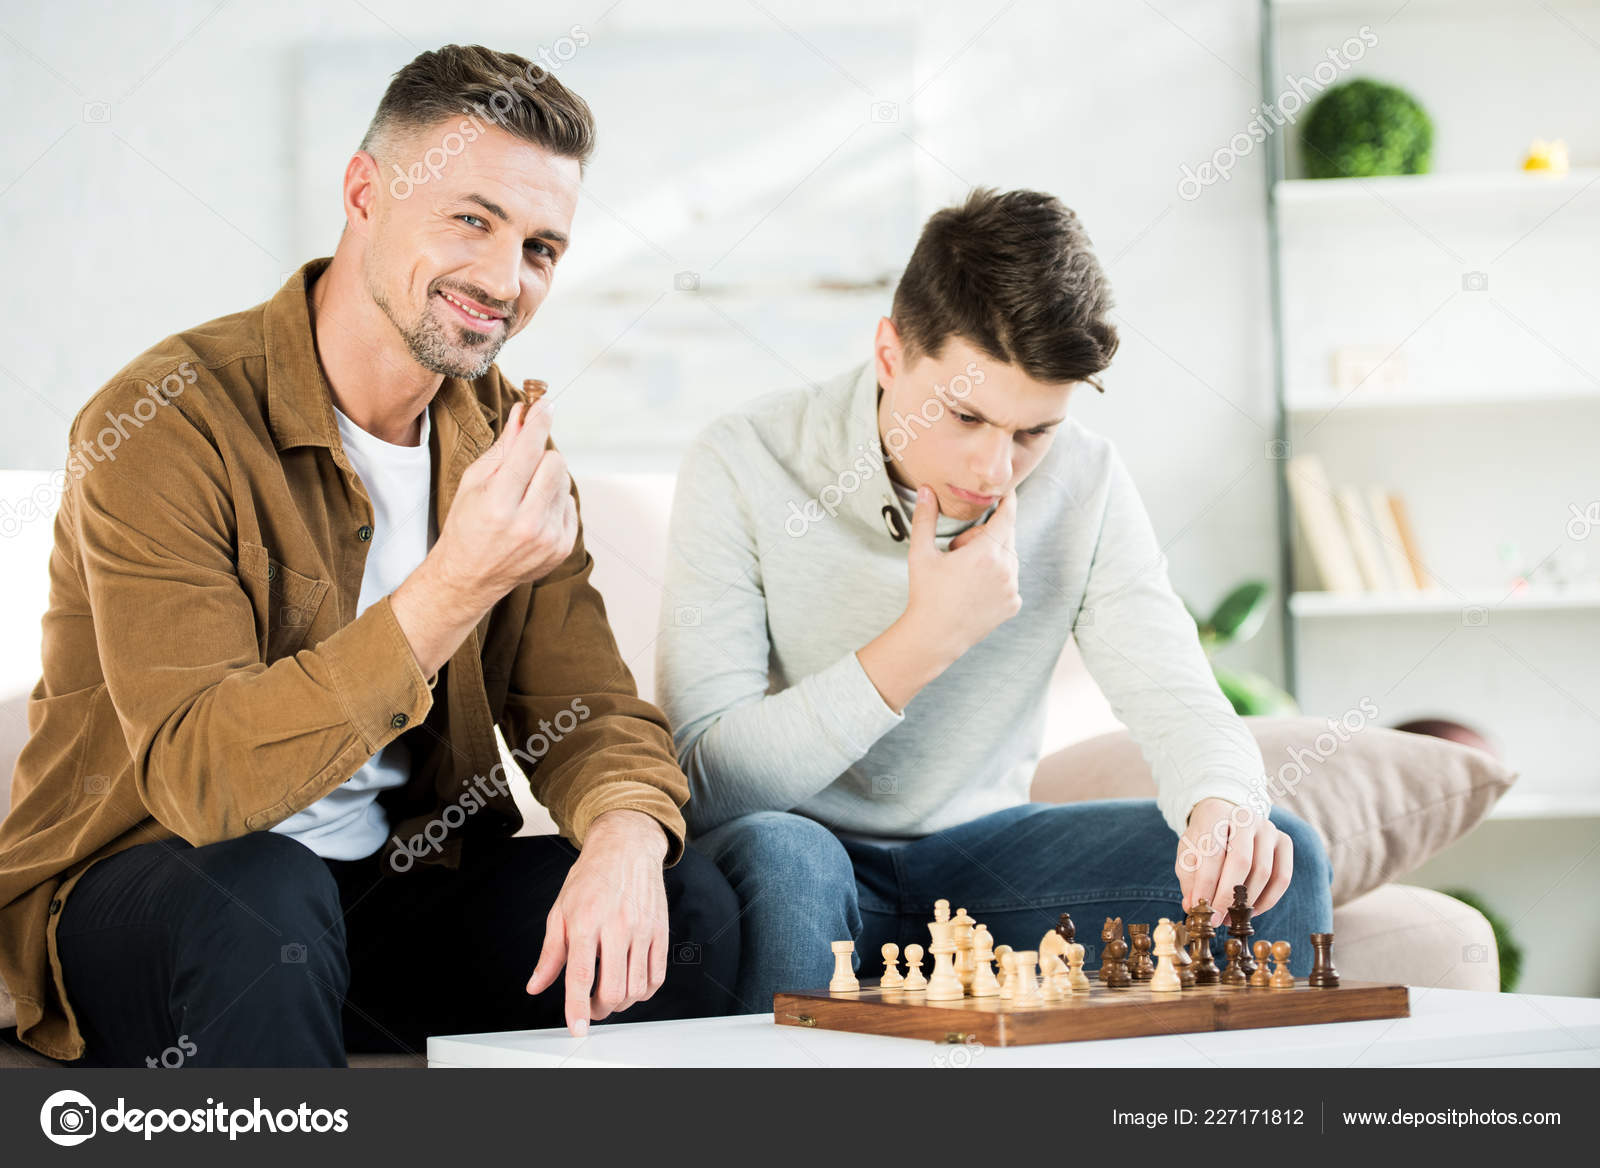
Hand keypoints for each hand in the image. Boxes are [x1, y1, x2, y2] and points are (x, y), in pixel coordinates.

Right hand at [391, 398, 577, 675]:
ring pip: (564, 481)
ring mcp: (548, 538)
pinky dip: (554, 501)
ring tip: (524, 495)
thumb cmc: (467, 525)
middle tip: (524, 465)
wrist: (470, 576)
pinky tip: (533, 513)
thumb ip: (503, 448)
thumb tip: (522, 414)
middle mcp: (527, 523)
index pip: (529, 450)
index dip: (538, 422)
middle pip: (555, 461)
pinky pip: (570, 503)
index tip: (545, 404)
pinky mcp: (562, 547)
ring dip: (547, 479)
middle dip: (541, 455)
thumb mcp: (474, 482)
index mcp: (498, 504)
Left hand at [525, 809, 670, 1035]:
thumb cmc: (591, 877)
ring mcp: (642, 930)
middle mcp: (616, 927)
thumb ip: (550, 953)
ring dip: (621, 1003)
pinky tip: (631, 984)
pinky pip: (657, 976)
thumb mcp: (560, 911)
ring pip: (636, 988)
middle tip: (590, 1007)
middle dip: (599, 1009)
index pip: (580, 975)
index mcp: (585, 922)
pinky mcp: (660, 931)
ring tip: (609, 995)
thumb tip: (536, 985)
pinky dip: (644, 991)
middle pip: (612, 989)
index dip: (577, 1007)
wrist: (627, 848)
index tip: (577, 1027)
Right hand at [903, 486, 1021, 661]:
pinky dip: (998, 578)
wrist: (934, 636)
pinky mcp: (1014, 603)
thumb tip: (925, 489)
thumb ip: (925, 518)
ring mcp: (1012, 588)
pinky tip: (975, 589)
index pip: (1007, 515)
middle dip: (986, 534)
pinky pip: (1010, 579)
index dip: (1008, 500)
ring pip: (1009, 557)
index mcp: (986, 552)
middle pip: (1006, 534)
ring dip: (993, 556)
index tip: (1008, 490)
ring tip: (965, 573)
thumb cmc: (925, 593)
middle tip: (958, 551)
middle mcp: (1006, 569)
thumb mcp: (921, 553)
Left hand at [1176, 797, 1293, 926]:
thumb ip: (1189, 878)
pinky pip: (1282, 878)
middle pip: (1241, 862)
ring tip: (1231, 918)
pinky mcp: (1284, 842)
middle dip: (1227, 896)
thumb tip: (1191, 905)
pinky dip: (1268, 900)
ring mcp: (1268, 829)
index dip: (1206, 885)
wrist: (1225, 818)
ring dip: (1247, 902)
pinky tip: (1252, 911)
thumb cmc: (1204, 840)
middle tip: (1217, 919)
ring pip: (1264, 872)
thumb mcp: (1189, 853)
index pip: (1212, 854)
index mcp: (1216, 815)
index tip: (1199, 909)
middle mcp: (1246, 818)